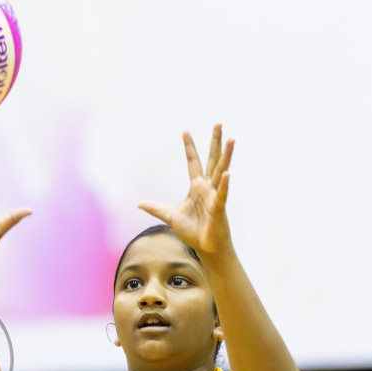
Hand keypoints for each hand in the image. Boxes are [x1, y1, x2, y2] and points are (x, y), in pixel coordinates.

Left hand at [138, 124, 235, 256]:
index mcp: (196, 186)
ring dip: (226, 156)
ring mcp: (215, 195)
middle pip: (212, 159)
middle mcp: (207, 187)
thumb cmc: (192, 231)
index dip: (189, 147)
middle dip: (214, 142)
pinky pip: (222, 194)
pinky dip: (224, 184)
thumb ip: (156, 208)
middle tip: (218, 123)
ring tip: (232, 139)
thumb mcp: (170, 216)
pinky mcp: (219, 207)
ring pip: (221, 171)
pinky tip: (227, 173)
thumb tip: (139, 203)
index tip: (185, 131)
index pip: (193, 162)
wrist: (206, 247)